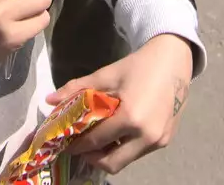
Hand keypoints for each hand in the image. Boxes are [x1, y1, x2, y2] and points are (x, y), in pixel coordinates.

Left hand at [47, 33, 193, 174]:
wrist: (174, 60)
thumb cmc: (138, 65)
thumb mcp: (106, 75)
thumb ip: (77, 89)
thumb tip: (49, 99)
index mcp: (130, 117)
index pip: (96, 141)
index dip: (76, 145)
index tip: (64, 143)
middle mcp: (146, 135)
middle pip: (111, 163)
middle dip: (92, 157)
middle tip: (81, 145)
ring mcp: (159, 140)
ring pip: (126, 160)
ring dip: (110, 153)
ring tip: (99, 137)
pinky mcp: (166, 140)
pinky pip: (139, 152)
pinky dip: (125, 147)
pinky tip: (118, 132)